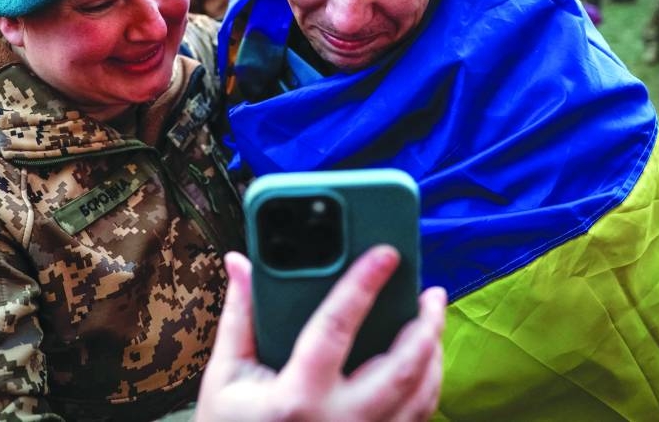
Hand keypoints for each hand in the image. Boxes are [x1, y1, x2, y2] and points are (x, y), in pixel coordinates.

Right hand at [196, 246, 446, 421]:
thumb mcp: (225, 376)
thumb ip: (240, 315)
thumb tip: (240, 262)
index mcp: (296, 397)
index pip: (337, 327)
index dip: (364, 284)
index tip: (386, 254)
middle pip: (402, 368)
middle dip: (426, 326)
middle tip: (431, 292)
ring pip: (420, 396)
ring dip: (433, 354)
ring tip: (432, 320)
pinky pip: (417, 419)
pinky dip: (428, 386)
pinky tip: (423, 361)